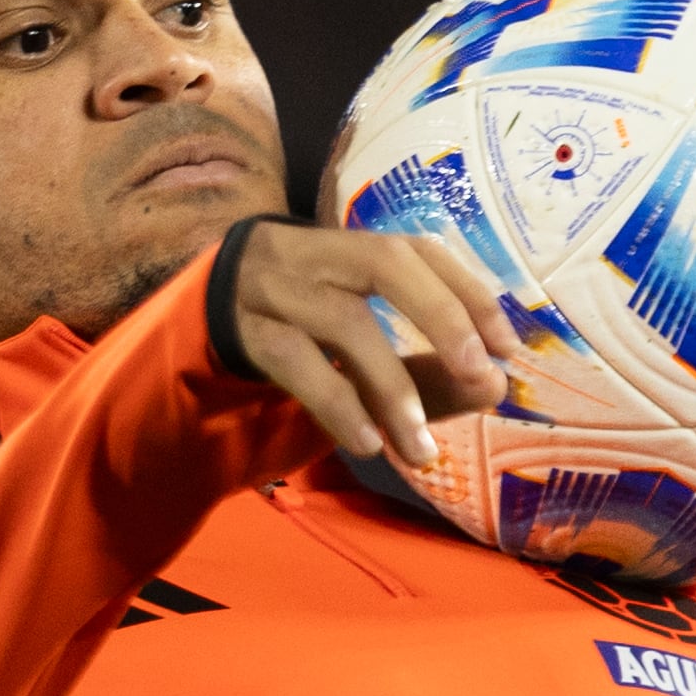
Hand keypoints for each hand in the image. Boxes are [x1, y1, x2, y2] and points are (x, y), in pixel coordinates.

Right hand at [233, 224, 513, 464]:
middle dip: (441, 317)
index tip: (508, 347)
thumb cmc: (294, 336)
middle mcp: (310, 252)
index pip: (418, 250)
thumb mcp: (362, 348)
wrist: (188, 333)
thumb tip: (495, 389)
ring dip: (394, 390)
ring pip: (345, 323)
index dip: (468, 292)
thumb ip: (426, 367)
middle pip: (385, 264)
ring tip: (422, 451)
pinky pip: (297, 364)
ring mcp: (270, 287)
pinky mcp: (241, 332)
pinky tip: (369, 444)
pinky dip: (340, 405)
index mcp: (346, 245)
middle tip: (479, 376)